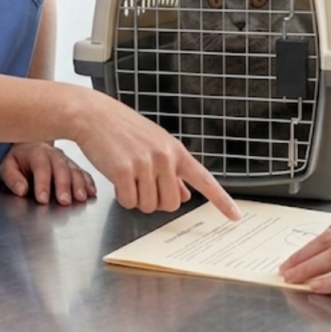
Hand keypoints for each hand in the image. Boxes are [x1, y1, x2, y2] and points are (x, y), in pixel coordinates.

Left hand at [0, 142, 96, 205]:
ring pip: (75, 171)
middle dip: (64, 186)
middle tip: (64, 201)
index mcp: (36, 153)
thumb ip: (12, 177)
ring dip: (79, 185)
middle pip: (61, 169)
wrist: (33, 144)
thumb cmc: (20, 159)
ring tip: (81, 198)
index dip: (42, 184)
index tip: (42, 199)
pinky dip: (89, 183)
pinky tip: (92, 192)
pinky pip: (83, 173)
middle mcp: (54, 155)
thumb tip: (21, 189)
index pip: (41, 167)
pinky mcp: (74, 166)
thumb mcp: (8, 166)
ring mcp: (66, 160)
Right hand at [73, 93, 240, 220]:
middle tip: (143, 185)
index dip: (221, 200)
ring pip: (148, 205)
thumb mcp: (156, 145)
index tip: (235, 216)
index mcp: (176, 151)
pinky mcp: (123, 170)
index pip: (205, 180)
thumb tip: (187, 194)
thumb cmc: (124, 129)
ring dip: (136, 199)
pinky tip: (117, 179)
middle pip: (171, 204)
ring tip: (128, 177)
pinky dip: (121, 197)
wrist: (94, 115)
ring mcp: (144, 164)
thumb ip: (173, 171)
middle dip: (156, 202)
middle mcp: (165, 158)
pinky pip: (128, 202)